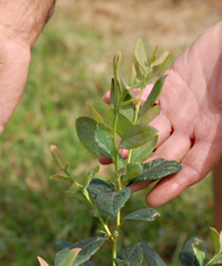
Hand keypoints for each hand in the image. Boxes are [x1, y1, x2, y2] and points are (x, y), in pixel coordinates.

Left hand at [113, 22, 221, 206]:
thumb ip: (220, 132)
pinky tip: (107, 100)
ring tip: (104, 156)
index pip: (192, 168)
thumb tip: (199, 161)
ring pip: (149, 130)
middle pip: (165, 153)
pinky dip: (127, 98)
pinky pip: (144, 94)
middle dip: (142, 169)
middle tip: (118, 182)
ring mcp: (180, 106)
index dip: (172, 185)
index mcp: (216, 135)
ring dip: (126, 142)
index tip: (149, 200)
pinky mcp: (169, 85)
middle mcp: (195, 125)